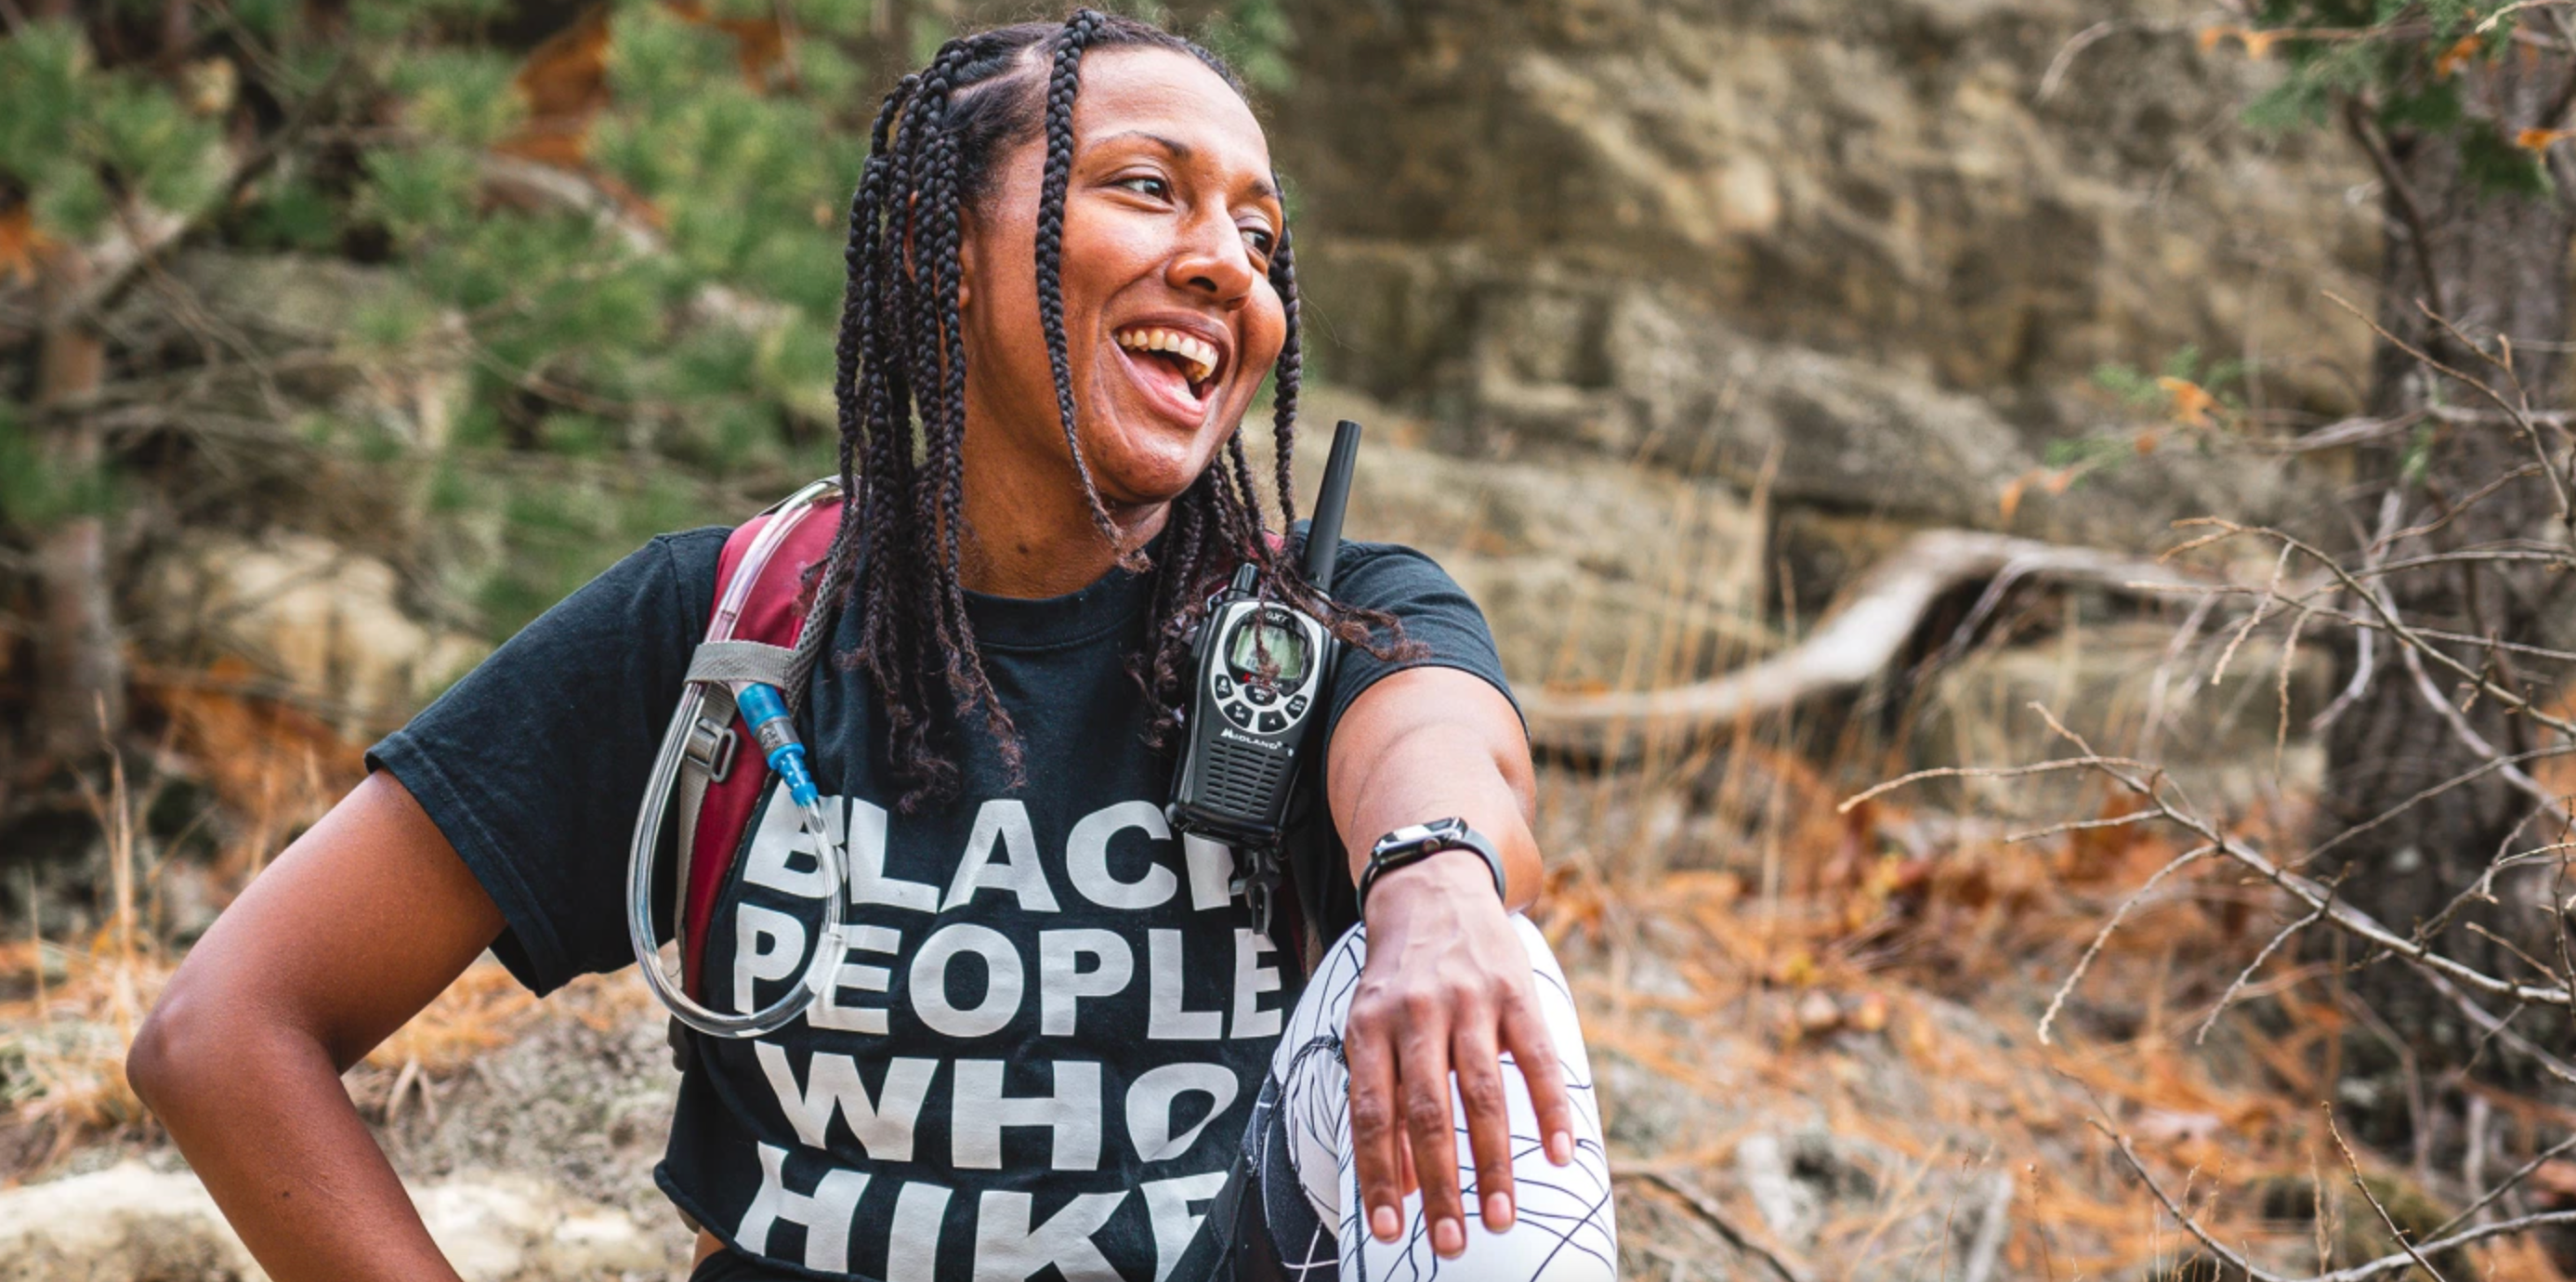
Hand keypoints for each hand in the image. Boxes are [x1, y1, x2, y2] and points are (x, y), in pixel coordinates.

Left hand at [1342, 851, 1574, 1257]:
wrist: (1430, 884)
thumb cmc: (1397, 976)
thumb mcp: (1372, 1027)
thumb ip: (1381, 1100)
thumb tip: (1398, 1187)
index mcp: (1369, 1028)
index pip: (1372, 1116)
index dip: (1380, 1177)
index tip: (1390, 1232)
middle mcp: (1415, 1015)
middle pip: (1426, 1113)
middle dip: (1439, 1185)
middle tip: (1451, 1243)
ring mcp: (1468, 1001)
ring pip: (1480, 1094)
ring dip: (1492, 1164)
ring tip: (1501, 1218)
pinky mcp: (1515, 991)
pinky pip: (1536, 1059)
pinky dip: (1550, 1110)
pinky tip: (1560, 1155)